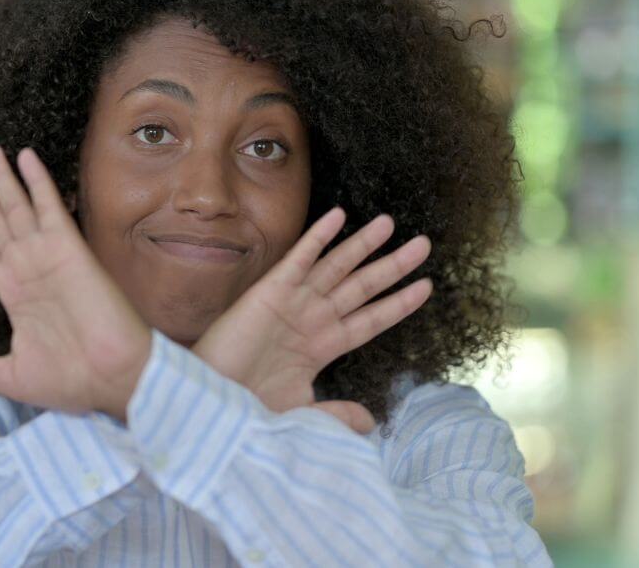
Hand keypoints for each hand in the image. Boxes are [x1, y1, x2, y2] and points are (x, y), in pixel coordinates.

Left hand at [0, 145, 150, 419]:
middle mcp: (28, 270)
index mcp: (15, 295)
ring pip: (15, 209)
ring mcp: (47, 258)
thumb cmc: (73, 381)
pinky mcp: (69, 251)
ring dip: (0, 180)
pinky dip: (37, 183)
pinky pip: (49, 209)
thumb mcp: (14, 377)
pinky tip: (25, 158)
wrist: (114, 379)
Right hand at [193, 207, 431, 433]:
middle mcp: (313, 319)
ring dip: (363, 244)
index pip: (371, 319)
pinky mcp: (271, 291)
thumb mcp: (303, 415)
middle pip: (363, 286)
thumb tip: (371, 423)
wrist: (211, 401)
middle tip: (424, 244)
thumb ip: (338, 414)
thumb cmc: (248, 408)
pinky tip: (339, 217)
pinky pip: (301, 259)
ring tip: (390, 222)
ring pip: (337, 267)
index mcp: (323, 346)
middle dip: (393, 265)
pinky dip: (319, 237)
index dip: (399, 303)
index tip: (426, 287)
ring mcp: (294, 303)